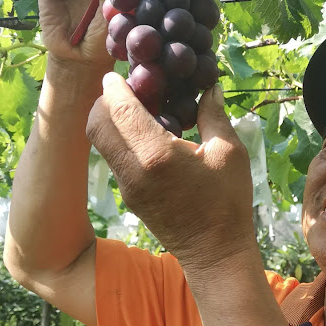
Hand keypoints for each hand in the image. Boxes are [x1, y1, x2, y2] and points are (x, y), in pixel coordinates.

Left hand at [86, 73, 256, 270]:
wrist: (215, 254)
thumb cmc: (228, 203)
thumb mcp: (229, 153)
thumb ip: (214, 115)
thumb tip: (209, 88)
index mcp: (156, 155)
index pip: (118, 108)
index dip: (115, 86)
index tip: (121, 71)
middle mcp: (132, 170)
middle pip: (96, 125)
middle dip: (105, 101)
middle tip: (129, 89)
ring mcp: (127, 186)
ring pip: (101, 142)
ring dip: (111, 120)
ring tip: (140, 109)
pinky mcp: (129, 197)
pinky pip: (115, 158)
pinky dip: (120, 139)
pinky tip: (147, 135)